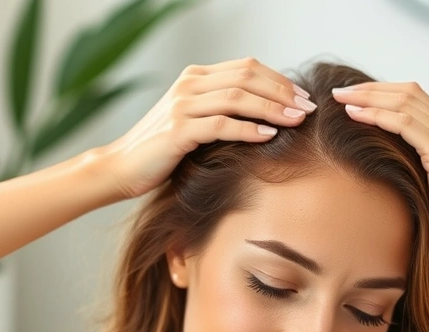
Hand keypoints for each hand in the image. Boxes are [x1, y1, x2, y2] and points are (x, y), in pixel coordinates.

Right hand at [100, 57, 317, 198]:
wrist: (120, 167)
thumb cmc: (161, 150)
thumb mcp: (193, 121)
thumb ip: (220, 110)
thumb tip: (267, 113)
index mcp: (195, 78)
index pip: (247, 67)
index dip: (279, 80)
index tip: (304, 98)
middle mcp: (189, 85)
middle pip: (247, 78)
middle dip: (282, 92)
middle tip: (308, 109)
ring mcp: (182, 106)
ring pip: (237, 98)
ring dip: (272, 108)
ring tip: (296, 121)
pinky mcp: (177, 131)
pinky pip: (221, 124)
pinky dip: (248, 129)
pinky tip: (268, 136)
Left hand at [331, 83, 428, 265]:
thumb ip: (414, 163)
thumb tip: (380, 157)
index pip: (414, 97)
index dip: (381, 91)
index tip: (351, 95)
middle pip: (408, 92)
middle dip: (370, 88)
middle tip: (338, 91)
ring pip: (405, 103)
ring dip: (369, 98)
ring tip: (340, 99)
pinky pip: (405, 124)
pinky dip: (378, 115)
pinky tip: (355, 116)